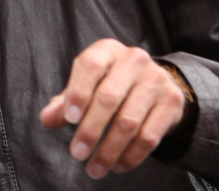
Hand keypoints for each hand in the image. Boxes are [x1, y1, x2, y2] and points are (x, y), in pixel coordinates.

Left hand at [39, 38, 187, 178]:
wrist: (155, 82)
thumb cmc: (111, 83)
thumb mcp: (87, 85)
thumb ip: (64, 101)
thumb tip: (47, 118)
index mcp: (107, 50)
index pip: (90, 65)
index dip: (78, 92)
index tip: (69, 120)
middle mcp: (134, 60)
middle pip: (109, 97)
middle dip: (90, 130)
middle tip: (77, 153)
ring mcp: (155, 80)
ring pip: (129, 121)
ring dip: (109, 150)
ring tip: (95, 168)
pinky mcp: (171, 102)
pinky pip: (149, 136)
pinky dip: (131, 156)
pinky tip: (118, 166)